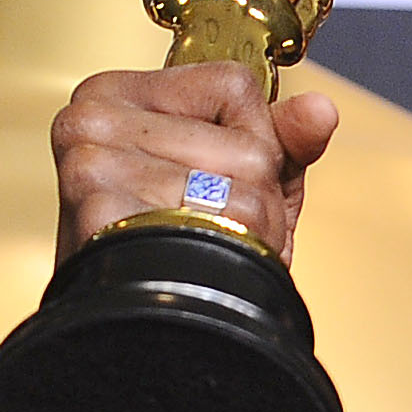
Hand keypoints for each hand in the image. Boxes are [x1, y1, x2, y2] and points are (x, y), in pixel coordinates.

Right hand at [49, 63, 341, 263]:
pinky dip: (229, 258)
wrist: (138, 326)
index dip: (253, 141)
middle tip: (208, 233)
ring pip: (241, 187)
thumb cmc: (177, 248)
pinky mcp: (99, 212)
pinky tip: (189, 267)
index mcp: (114, 92)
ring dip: (246, 235)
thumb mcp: (234, 180)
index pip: (234, 85)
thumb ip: (282, 139)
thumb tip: (320, 111)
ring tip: (202, 251)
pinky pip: (222, 224)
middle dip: (252, 200)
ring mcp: (91, 163)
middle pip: (245, 145)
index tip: (213, 178)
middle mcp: (92, 117)